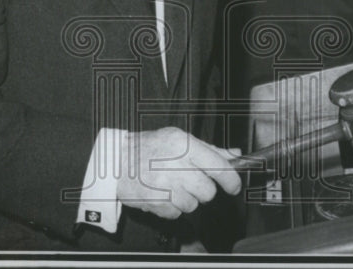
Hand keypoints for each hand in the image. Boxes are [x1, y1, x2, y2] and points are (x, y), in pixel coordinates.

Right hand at [117, 127, 241, 219]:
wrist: (116, 161)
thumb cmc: (149, 147)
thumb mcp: (178, 139)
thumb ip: (209, 149)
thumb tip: (235, 155)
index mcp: (183, 144)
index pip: (219, 167)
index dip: (231, 180)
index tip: (234, 186)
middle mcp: (175, 164)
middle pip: (208, 191)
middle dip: (203, 190)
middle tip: (191, 181)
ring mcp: (165, 185)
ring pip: (193, 205)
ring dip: (186, 199)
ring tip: (172, 186)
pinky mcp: (156, 202)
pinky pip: (176, 214)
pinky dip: (171, 208)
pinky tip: (162, 193)